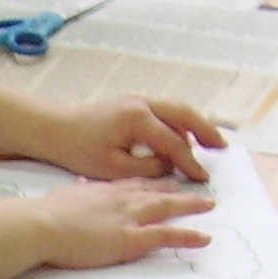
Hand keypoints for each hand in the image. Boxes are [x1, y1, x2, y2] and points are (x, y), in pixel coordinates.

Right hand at [35, 180, 212, 268]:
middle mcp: (122, 199)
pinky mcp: (131, 238)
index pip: (134, 183)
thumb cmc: (45, 214)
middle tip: (194, 190)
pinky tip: (204, 238)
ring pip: (168, 208)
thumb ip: (77, 192)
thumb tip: (80, 186)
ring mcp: (129, 217)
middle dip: (177, 190)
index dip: (151, 183)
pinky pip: (167, 235)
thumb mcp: (64, 195)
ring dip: (191, 206)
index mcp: (104, 190)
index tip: (163, 182)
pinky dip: (188, 235)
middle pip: (156, 191)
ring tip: (208, 205)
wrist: (42, 224)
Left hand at [45, 97, 226, 182]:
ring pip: (176, 110)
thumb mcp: (113, 168)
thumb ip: (147, 167)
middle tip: (222, 148)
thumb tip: (170, 165)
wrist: (54, 129)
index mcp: (138, 119)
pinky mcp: (131, 104)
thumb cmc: (79, 150)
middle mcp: (142, 104)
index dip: (190, 163)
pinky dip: (178, 122)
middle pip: (185, 115)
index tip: (202, 178)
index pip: (174, 143)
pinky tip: (182, 137)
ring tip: (210, 142)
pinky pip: (163, 111)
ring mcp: (137, 100)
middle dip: (206, 131)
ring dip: (194, 125)